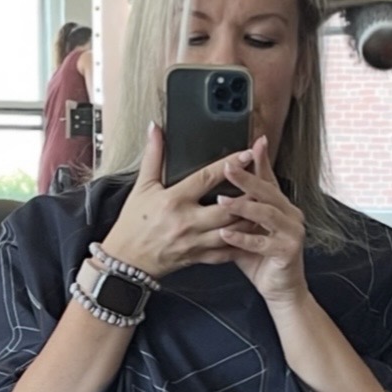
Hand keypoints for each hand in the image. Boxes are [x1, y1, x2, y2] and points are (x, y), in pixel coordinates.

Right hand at [102, 122, 252, 280]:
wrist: (124, 262)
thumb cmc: (132, 225)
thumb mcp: (141, 188)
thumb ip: (153, 157)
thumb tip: (155, 129)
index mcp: (174, 200)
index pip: (207, 178)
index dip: (229, 164)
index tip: (248, 153)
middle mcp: (187, 221)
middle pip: (227, 208)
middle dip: (249, 195)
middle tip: (266, 182)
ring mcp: (194, 241)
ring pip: (231, 232)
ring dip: (250, 220)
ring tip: (266, 208)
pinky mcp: (197, 257)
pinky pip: (225, 253)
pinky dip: (241, 244)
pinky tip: (254, 235)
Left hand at [217, 136, 307, 306]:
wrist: (281, 290)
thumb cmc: (260, 261)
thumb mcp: (245, 231)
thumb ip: (234, 214)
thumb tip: (212, 194)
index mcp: (279, 206)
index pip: (268, 179)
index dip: (261, 161)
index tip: (254, 142)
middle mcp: (289, 214)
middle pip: (267, 191)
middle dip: (248, 178)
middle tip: (229, 166)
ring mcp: (292, 232)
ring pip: (267, 214)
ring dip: (244, 206)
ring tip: (222, 200)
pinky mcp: (288, 251)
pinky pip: (262, 243)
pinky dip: (243, 238)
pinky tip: (226, 234)